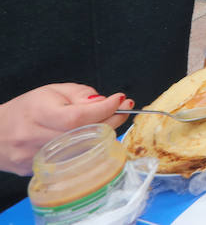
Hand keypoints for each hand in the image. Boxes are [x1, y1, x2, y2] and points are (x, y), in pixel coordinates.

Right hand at [0, 84, 132, 175]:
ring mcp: (36, 158)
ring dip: (101, 136)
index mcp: (38, 113)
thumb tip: (105, 102)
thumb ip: (80, 94)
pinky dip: (86, 149)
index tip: (121, 100)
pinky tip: (88, 139)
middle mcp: (35, 138)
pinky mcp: (38, 172)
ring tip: (105, 122)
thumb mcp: (52, 91)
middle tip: (122, 110)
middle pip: (83, 134)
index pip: (78, 116)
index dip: (105, 109)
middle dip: (111, 120)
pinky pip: (72, 161)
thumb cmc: (26, 109)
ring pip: (81, 150)